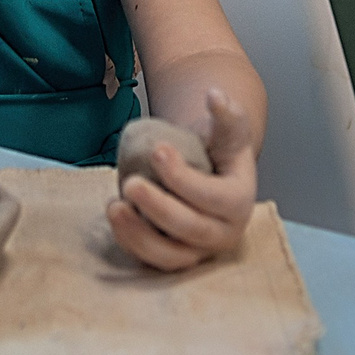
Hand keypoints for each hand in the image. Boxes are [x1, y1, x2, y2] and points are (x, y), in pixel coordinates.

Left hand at [107, 89, 257, 269]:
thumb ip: (227, 113)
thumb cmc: (218, 149)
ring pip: (170, 255)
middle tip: (130, 183)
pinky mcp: (173, 256)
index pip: (215, 198)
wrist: (207, 170)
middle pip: (191, 229)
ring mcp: (197, 251)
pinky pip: (151, 259)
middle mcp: (222, 233)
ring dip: (139, 235)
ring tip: (114, 206)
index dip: (184, 178)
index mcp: (240, 202)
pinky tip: (114, 213)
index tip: (157, 149)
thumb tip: (215, 95)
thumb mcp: (228, 129)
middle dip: (159, 208)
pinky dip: (130, 242)